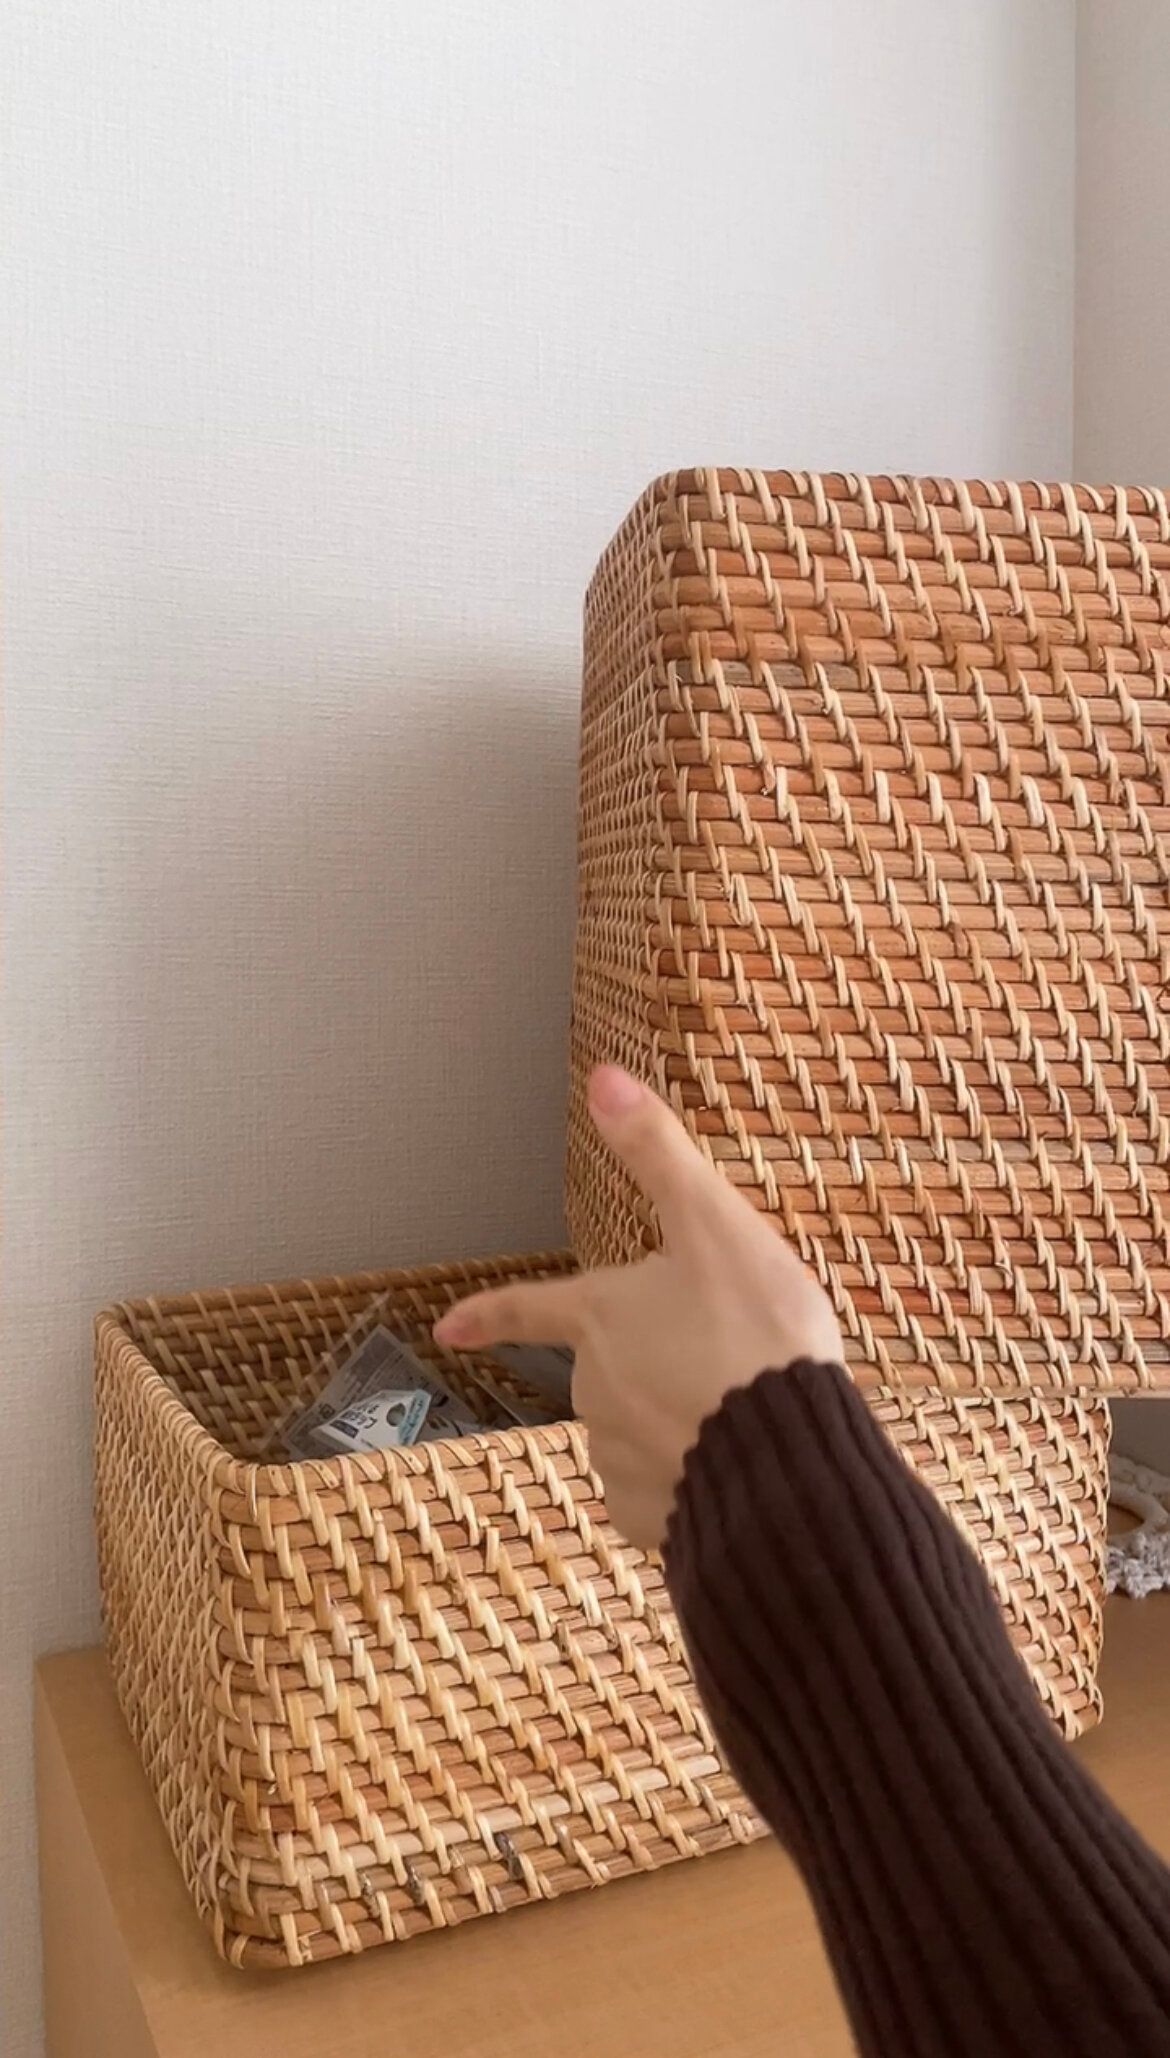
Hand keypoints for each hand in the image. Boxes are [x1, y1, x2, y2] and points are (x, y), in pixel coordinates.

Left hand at [433, 1065, 842, 1548]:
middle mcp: (595, 1391)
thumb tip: (604, 1077)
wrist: (790, 1466)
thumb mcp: (717, 1228)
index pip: (531, 1310)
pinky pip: (664, 1493)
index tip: (449, 1328)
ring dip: (679, 1423)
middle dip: (658, 1365)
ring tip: (743, 1413)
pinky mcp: (650, 1519)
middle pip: (612, 1370)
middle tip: (728, 1360)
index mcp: (603, 1319)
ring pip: (640, 1432)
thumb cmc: (757, 1339)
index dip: (491, 1313)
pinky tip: (735, 1465)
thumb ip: (658, 1154)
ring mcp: (619, 1460)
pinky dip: (692, 1478)